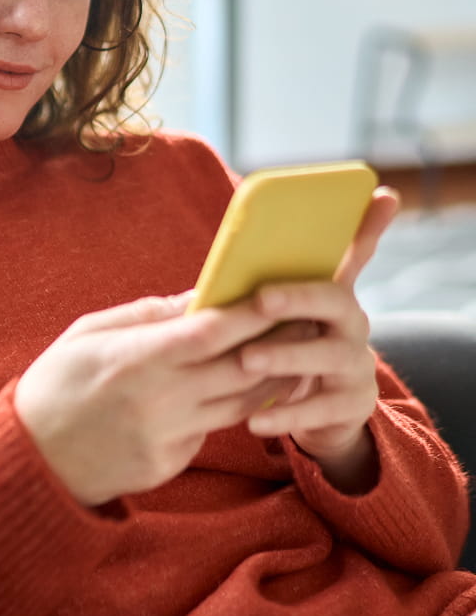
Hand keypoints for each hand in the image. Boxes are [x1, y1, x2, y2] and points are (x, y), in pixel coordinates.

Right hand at [13, 292, 299, 505]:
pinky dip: (231, 409)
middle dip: (278, 343)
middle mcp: (159, 400)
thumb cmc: (55, 382)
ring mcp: (168, 436)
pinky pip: (211, 430)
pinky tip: (245, 392)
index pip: (210, 332)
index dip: (250, 314)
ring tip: (295, 355)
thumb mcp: (87, 333)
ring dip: (272, 380)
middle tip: (306, 320)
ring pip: (239, 406)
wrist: (32, 458)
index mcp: (136, 359)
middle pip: (239, 369)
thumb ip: (145, 315)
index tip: (279, 294)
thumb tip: (195, 299)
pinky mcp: (170, 463)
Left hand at [237, 187, 400, 490]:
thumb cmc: (286, 347)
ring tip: (246, 360)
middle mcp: (352, 323)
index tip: (383, 195)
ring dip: (284, 356)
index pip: (355, 252)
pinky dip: (285, 413)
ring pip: (326, 355)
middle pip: (336, 300)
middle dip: (298, 296)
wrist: (316, 412)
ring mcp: (355, 364)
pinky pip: (319, 409)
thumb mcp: (277, 315)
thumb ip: (261, 286)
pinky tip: (255, 420)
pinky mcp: (351, 405)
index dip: (370, 225)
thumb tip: (232, 253)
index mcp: (331, 293)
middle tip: (261, 298)